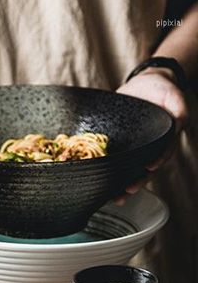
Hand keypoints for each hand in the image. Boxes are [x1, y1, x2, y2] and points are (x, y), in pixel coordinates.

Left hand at [115, 69, 186, 198]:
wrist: (143, 84)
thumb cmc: (160, 90)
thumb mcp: (172, 95)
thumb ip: (179, 106)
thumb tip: (180, 120)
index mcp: (164, 138)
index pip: (162, 154)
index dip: (157, 161)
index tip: (149, 168)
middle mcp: (150, 146)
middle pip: (146, 169)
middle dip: (138, 182)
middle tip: (127, 191)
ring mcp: (135, 148)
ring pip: (131, 171)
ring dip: (123, 185)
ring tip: (115, 197)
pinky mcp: (121, 146)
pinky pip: (116, 162)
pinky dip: (110, 174)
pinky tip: (102, 185)